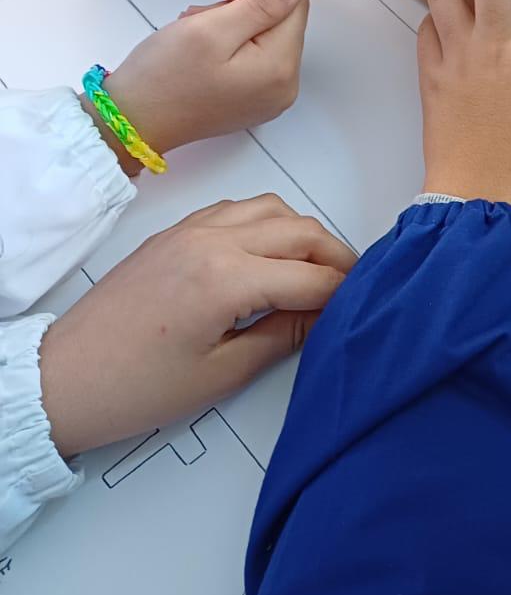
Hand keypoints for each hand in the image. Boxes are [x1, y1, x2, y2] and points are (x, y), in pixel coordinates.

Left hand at [38, 196, 355, 457]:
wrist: (66, 378)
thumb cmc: (135, 387)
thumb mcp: (221, 374)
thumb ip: (282, 338)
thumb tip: (322, 317)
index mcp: (226, 279)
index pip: (311, 278)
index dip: (344, 294)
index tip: (361, 308)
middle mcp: (211, 241)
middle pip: (300, 230)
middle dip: (336, 256)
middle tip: (353, 286)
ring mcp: (191, 230)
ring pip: (271, 208)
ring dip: (302, 233)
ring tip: (316, 268)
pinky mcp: (174, 232)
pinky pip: (236, 209)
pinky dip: (266, 222)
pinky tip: (270, 253)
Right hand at [89, 0, 309, 174]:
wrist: (132, 122)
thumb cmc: (165, 76)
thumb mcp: (213, 28)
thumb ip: (262, 3)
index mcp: (281, 68)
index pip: (293, 4)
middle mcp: (285, 88)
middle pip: (279, 23)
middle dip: (241, 8)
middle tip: (198, 14)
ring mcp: (268, 98)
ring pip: (263, 38)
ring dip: (229, 24)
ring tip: (193, 30)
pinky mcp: (249, 102)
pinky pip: (251, 60)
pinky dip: (227, 45)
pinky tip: (199, 48)